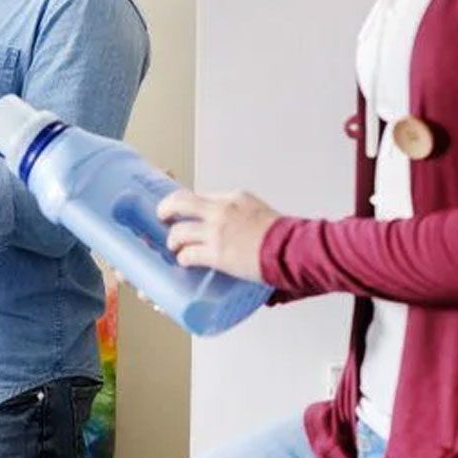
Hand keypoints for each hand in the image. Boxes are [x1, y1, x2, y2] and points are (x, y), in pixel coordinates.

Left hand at [157, 189, 279, 281]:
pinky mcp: (216, 253)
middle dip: (166, 210)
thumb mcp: (260, 214)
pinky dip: (183, 258)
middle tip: (163, 218)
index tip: (178, 209)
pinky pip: (188, 255)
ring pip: (178, 232)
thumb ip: (245, 218)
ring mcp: (217, 231)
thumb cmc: (284, 235)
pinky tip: (184, 262)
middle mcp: (221, 209)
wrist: (294, 248)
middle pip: (179, 202)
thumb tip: (240, 234)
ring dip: (173, 241)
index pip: (199, 196)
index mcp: (234, 197)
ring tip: (175, 248)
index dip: (184, 203)